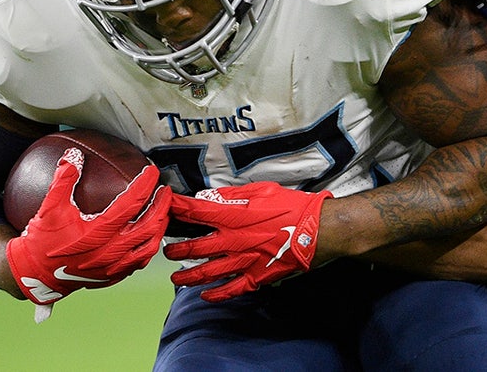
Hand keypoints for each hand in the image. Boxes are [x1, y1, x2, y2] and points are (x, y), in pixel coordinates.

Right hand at [5, 148, 169, 305]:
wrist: (33, 274)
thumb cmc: (42, 240)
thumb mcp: (50, 207)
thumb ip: (63, 179)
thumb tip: (73, 155)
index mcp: (97, 232)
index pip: (132, 202)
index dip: (145, 184)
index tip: (152, 171)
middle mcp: (110, 251)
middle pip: (150, 225)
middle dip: (162, 205)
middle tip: (165, 191)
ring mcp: (113, 266)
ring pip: (150, 246)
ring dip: (159, 227)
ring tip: (161, 212)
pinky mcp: (112, 276)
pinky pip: (140, 262)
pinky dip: (148, 246)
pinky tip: (148, 236)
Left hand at [164, 181, 331, 301]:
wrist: (319, 230)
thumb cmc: (293, 207)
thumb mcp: (263, 191)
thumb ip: (233, 196)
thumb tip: (209, 197)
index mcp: (234, 216)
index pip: (196, 212)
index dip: (177, 209)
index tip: (166, 207)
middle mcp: (234, 241)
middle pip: (195, 247)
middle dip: (176, 249)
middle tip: (166, 250)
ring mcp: (244, 262)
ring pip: (207, 272)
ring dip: (188, 276)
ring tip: (176, 278)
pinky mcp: (257, 277)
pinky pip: (231, 289)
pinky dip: (216, 294)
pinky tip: (205, 294)